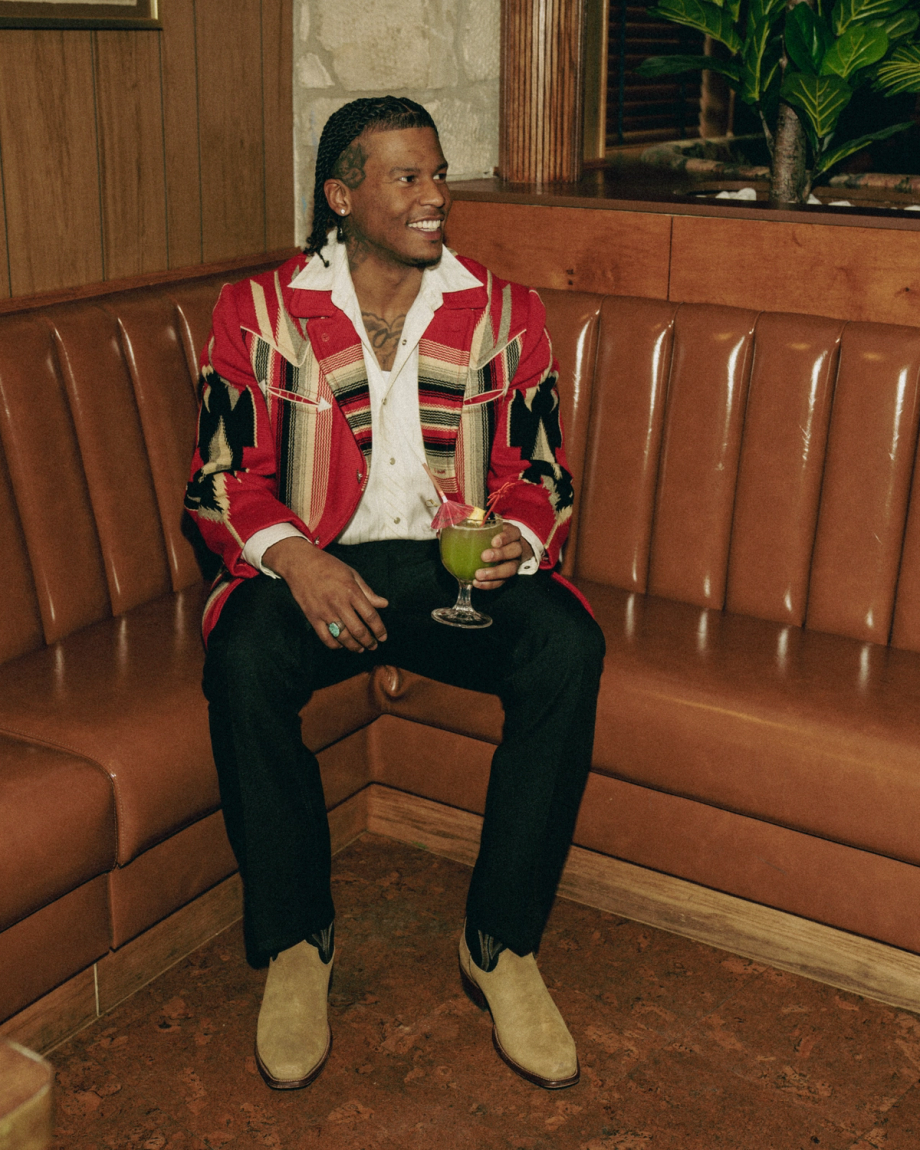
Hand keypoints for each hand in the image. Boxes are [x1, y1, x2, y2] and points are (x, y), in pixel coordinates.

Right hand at [264, 537, 387, 651]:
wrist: (300, 564)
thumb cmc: (329, 566)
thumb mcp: (352, 574)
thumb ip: (368, 591)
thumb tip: (384, 604)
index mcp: (351, 591)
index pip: (370, 616)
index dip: (379, 629)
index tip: (383, 637)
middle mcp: (339, 603)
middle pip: (358, 630)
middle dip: (369, 642)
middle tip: (373, 646)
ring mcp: (325, 612)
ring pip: (343, 637)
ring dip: (354, 646)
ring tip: (360, 649)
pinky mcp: (312, 617)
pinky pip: (325, 637)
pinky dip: (335, 645)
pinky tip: (341, 645)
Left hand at [473, 523, 534, 590]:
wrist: (501, 548)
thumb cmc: (489, 534)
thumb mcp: (485, 526)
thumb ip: (472, 525)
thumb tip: (451, 526)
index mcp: (512, 533)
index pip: (513, 534)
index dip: (505, 538)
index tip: (493, 541)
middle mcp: (516, 548)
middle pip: (515, 551)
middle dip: (500, 554)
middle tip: (484, 556)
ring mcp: (513, 563)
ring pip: (510, 569)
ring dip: (494, 573)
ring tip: (478, 575)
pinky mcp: (507, 576)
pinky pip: (501, 582)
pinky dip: (489, 584)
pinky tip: (476, 583)